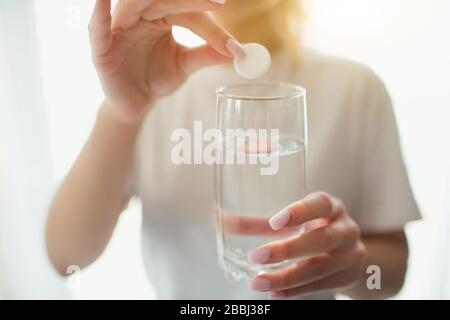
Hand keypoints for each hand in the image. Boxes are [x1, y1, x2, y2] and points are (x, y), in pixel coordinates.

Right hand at [89, 0, 244, 122]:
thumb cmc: (157, 78)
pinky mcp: (102, 49)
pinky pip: (98, 28)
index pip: (187, 13)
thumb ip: (206, 55)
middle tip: (217, 1)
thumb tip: (238, 51)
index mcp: (160, 17)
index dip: (210, 26)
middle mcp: (139, 17)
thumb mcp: (185, 65)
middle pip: (163, 0)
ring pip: (134, 5)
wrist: (136, 105)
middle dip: (190, 0)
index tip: (232, 43)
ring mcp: (119, 29)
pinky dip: (99, 12)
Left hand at [248, 192, 367, 297]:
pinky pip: (320, 285)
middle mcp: (345, 228)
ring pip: (320, 267)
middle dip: (288, 250)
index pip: (320, 204)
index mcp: (331, 207)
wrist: (348, 250)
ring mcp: (351, 254)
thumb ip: (258, 222)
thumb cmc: (312, 227)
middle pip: (321, 239)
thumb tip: (220, 220)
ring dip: (287, 277)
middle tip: (256, 257)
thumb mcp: (292, 221)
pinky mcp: (348, 276)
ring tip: (259, 282)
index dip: (300, 212)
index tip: (275, 222)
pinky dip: (295, 290)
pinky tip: (275, 294)